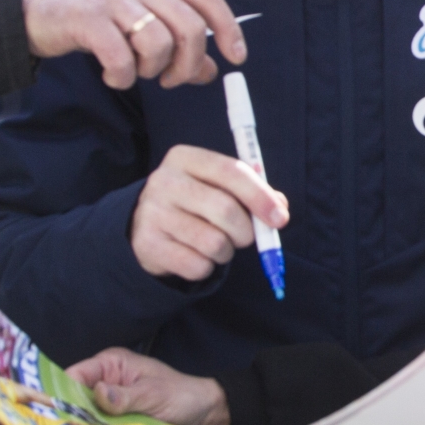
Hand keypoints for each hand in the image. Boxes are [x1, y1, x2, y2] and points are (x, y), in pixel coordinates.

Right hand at [21, 0, 245, 88]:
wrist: (30, 8)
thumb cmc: (88, 17)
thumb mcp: (135, 22)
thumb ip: (173, 42)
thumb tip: (211, 70)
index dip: (228, 28)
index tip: (236, 57)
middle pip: (189, 25)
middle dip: (187, 63)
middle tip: (169, 81)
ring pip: (158, 42)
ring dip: (151, 70)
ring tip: (133, 72)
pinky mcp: (88, 18)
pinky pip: (122, 56)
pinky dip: (122, 76)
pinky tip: (111, 75)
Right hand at [67, 347, 230, 424]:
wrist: (207, 414)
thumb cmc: (182, 396)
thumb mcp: (153, 395)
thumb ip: (126, 396)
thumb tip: (99, 393)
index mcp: (111, 364)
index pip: (75, 375)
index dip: (60, 394)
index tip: (50, 415)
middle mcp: (106, 381)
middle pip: (76, 399)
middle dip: (69, 416)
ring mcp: (111, 404)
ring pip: (86, 417)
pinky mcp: (118, 423)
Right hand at [131, 145, 287, 279]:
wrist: (144, 226)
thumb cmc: (194, 203)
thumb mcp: (217, 186)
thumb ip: (251, 191)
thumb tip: (279, 207)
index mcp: (184, 158)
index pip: (230, 171)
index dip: (260, 196)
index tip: (280, 218)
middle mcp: (164, 181)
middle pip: (225, 209)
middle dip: (246, 231)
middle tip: (246, 237)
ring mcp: (153, 213)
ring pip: (214, 242)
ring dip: (226, 251)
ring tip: (216, 245)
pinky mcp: (148, 245)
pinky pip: (197, 265)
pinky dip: (207, 266)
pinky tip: (195, 255)